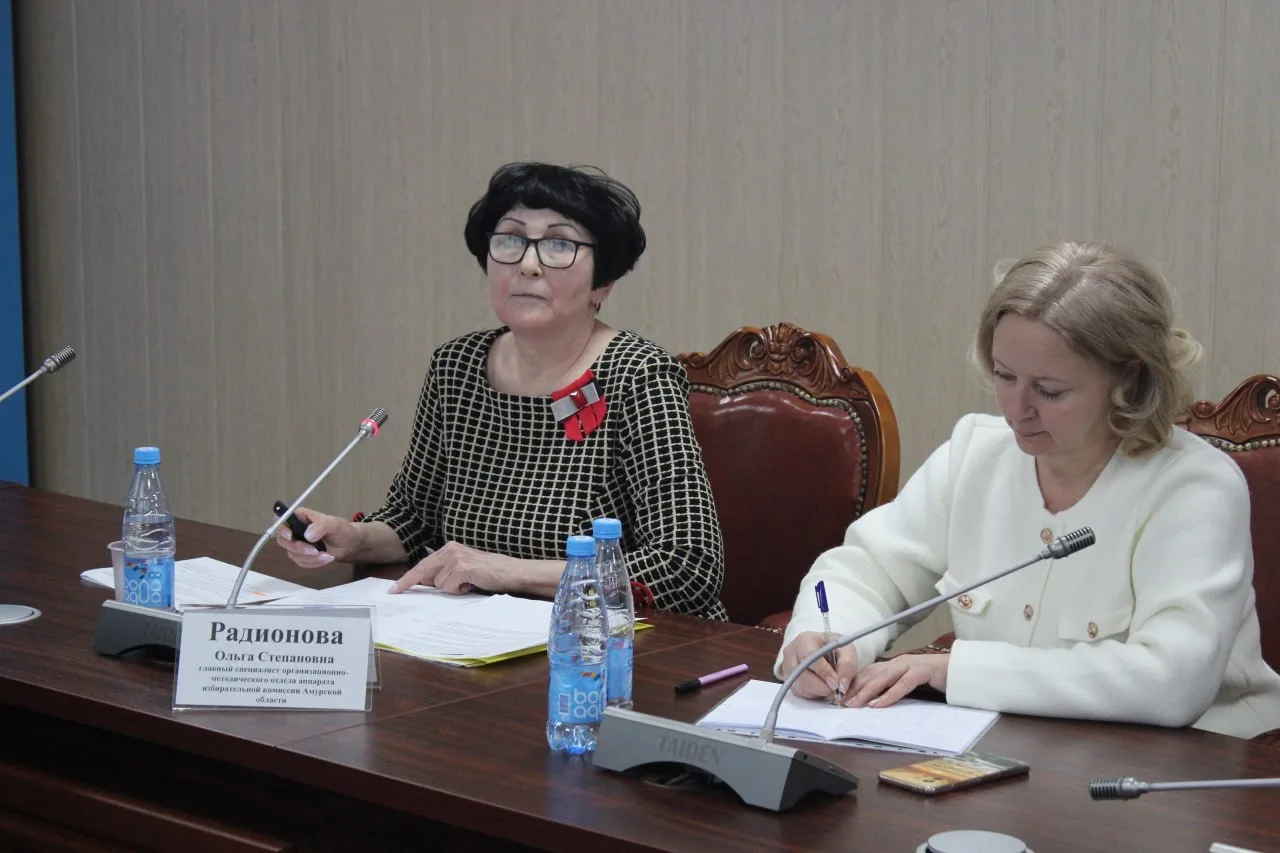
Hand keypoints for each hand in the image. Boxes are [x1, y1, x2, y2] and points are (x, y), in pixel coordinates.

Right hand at [275, 507, 362, 567]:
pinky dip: (314, 563)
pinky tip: (326, 558)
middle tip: (314, 550)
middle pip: (283, 540)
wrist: (349, 544)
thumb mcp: (333, 524)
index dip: (281, 527)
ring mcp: (297, 544)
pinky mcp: (301, 556)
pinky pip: (301, 562)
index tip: (290, 535)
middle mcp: (295, 530)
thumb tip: (308, 535)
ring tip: (327, 555)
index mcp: (300, 517)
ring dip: (310, 557)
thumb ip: (320, 526)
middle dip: (298, 548)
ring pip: (292, 554)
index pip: (281, 519)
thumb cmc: (341, 529)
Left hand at [389, 542, 513, 593]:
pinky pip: (449, 586)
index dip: (408, 577)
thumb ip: (445, 572)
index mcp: (450, 548)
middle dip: (409, 582)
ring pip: (438, 583)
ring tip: (467, 584)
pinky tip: (471, 584)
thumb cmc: (489, 573)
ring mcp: (457, 558)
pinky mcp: (463, 568)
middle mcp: (451, 549)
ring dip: (451, 588)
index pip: (423, 564)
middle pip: (423, 570)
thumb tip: (424, 582)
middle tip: (394, 592)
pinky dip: (459, 590)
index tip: (394, 588)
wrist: (511, 572)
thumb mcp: (463, 570)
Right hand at [780, 631, 858, 700]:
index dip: (822, 671)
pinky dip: (813, 694)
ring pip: (801, 687)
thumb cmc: (835, 650)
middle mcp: (791, 653)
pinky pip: (800, 693)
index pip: (808, 655)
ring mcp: (787, 668)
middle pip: (802, 675)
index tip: (835, 681)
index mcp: (805, 640)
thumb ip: (847, 665)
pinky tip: (820, 685)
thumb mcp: (847, 651)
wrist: (826, 654)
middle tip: (836, 687)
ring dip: (819, 691)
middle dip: (822, 686)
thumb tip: (841, 685)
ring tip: (829, 683)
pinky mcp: (788, 682)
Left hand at [843, 653, 949, 708]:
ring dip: (866, 692)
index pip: (866, 673)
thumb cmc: (932, 678)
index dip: (852, 684)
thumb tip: (873, 700)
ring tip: (854, 704)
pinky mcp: (921, 672)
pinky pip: (902, 685)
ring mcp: (909, 665)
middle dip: (854, 689)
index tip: (839, 697)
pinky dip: (888, 695)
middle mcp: (897, 662)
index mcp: (892, 664)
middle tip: (841, 703)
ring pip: (882, 678)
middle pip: (870, 675)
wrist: (958, 669)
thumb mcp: (907, 682)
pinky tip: (878, 704)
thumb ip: (892, 686)